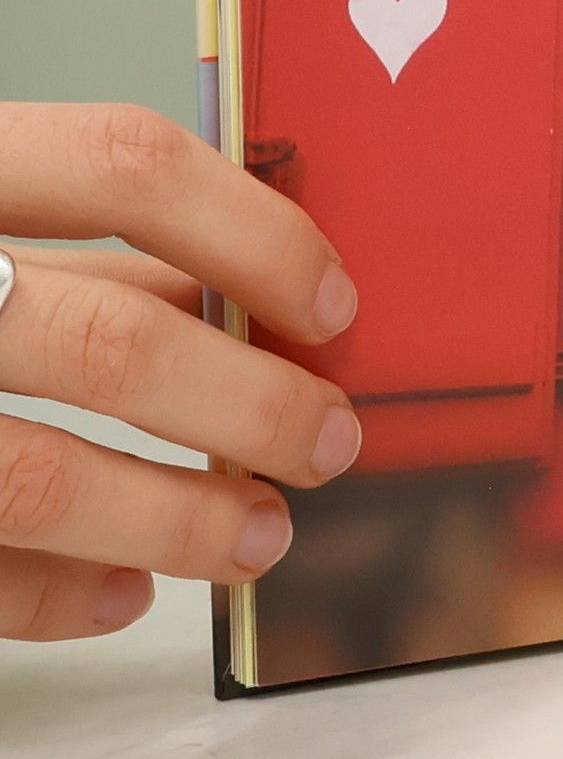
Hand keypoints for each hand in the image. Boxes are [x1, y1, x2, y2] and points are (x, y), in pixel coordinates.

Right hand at [0, 104, 359, 641]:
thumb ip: (81, 243)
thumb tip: (242, 292)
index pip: (122, 165)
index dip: (253, 233)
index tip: (333, 305)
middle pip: (107, 341)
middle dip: (251, 406)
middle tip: (332, 441)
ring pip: (32, 475)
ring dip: (175, 519)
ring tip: (261, 535)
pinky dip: (50, 593)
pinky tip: (125, 593)